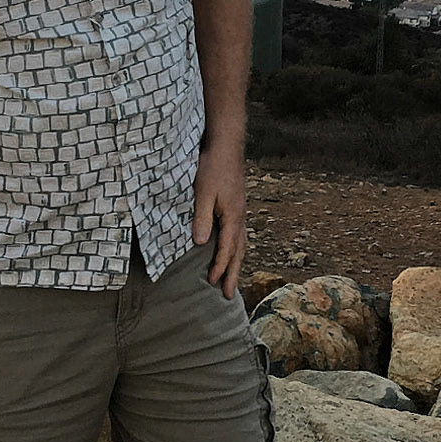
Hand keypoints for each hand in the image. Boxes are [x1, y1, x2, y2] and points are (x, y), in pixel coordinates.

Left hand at [191, 144, 246, 299]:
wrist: (226, 146)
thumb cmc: (213, 168)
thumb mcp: (203, 193)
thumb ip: (201, 219)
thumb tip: (200, 244)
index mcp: (233, 217)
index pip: (228, 250)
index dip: (220, 268)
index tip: (212, 283)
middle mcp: (240, 218)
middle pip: (239, 252)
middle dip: (233, 274)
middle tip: (227, 295)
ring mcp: (240, 212)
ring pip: (241, 244)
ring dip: (236, 263)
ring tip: (231, 279)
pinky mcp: (236, 207)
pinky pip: (239, 235)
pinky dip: (236, 249)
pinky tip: (231, 251)